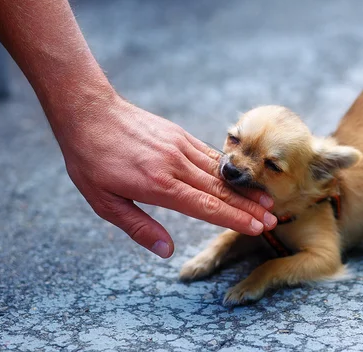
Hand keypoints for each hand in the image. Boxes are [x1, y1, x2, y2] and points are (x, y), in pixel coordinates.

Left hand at [56, 95, 276, 257]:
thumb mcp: (103, 201)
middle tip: (272, 219)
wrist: (89, 112)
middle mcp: (174, 165)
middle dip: (248, 207)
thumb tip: (166, 250)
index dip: (234, 219)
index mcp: (157, 185)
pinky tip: (239, 179)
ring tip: (265, 200)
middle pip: (220, 190)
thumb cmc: (91, 160)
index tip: (257, 228)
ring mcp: (179, 147)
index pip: (206, 206)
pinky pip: (208, 155)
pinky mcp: (179, 135)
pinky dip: (226, 170)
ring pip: (219, 172)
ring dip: (244, 188)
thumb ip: (138, 227)